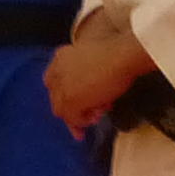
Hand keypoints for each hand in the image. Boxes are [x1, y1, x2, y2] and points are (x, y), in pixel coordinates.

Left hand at [43, 9, 148, 129]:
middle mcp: (57, 72)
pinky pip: (73, 118)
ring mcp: (62, 87)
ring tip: (96, 116)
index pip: (52, 80)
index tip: (76, 99)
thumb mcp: (93, 58)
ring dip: (78, 116)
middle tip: (87, 115)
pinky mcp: (71, 100)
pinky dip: (83, 122)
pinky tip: (97, 118)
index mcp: (61, 57)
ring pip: (62, 109)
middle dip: (71, 108)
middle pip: (56, 97)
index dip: (63, 92)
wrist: (122, 56)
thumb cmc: (116, 53)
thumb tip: (90, 93)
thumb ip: (84, 72)